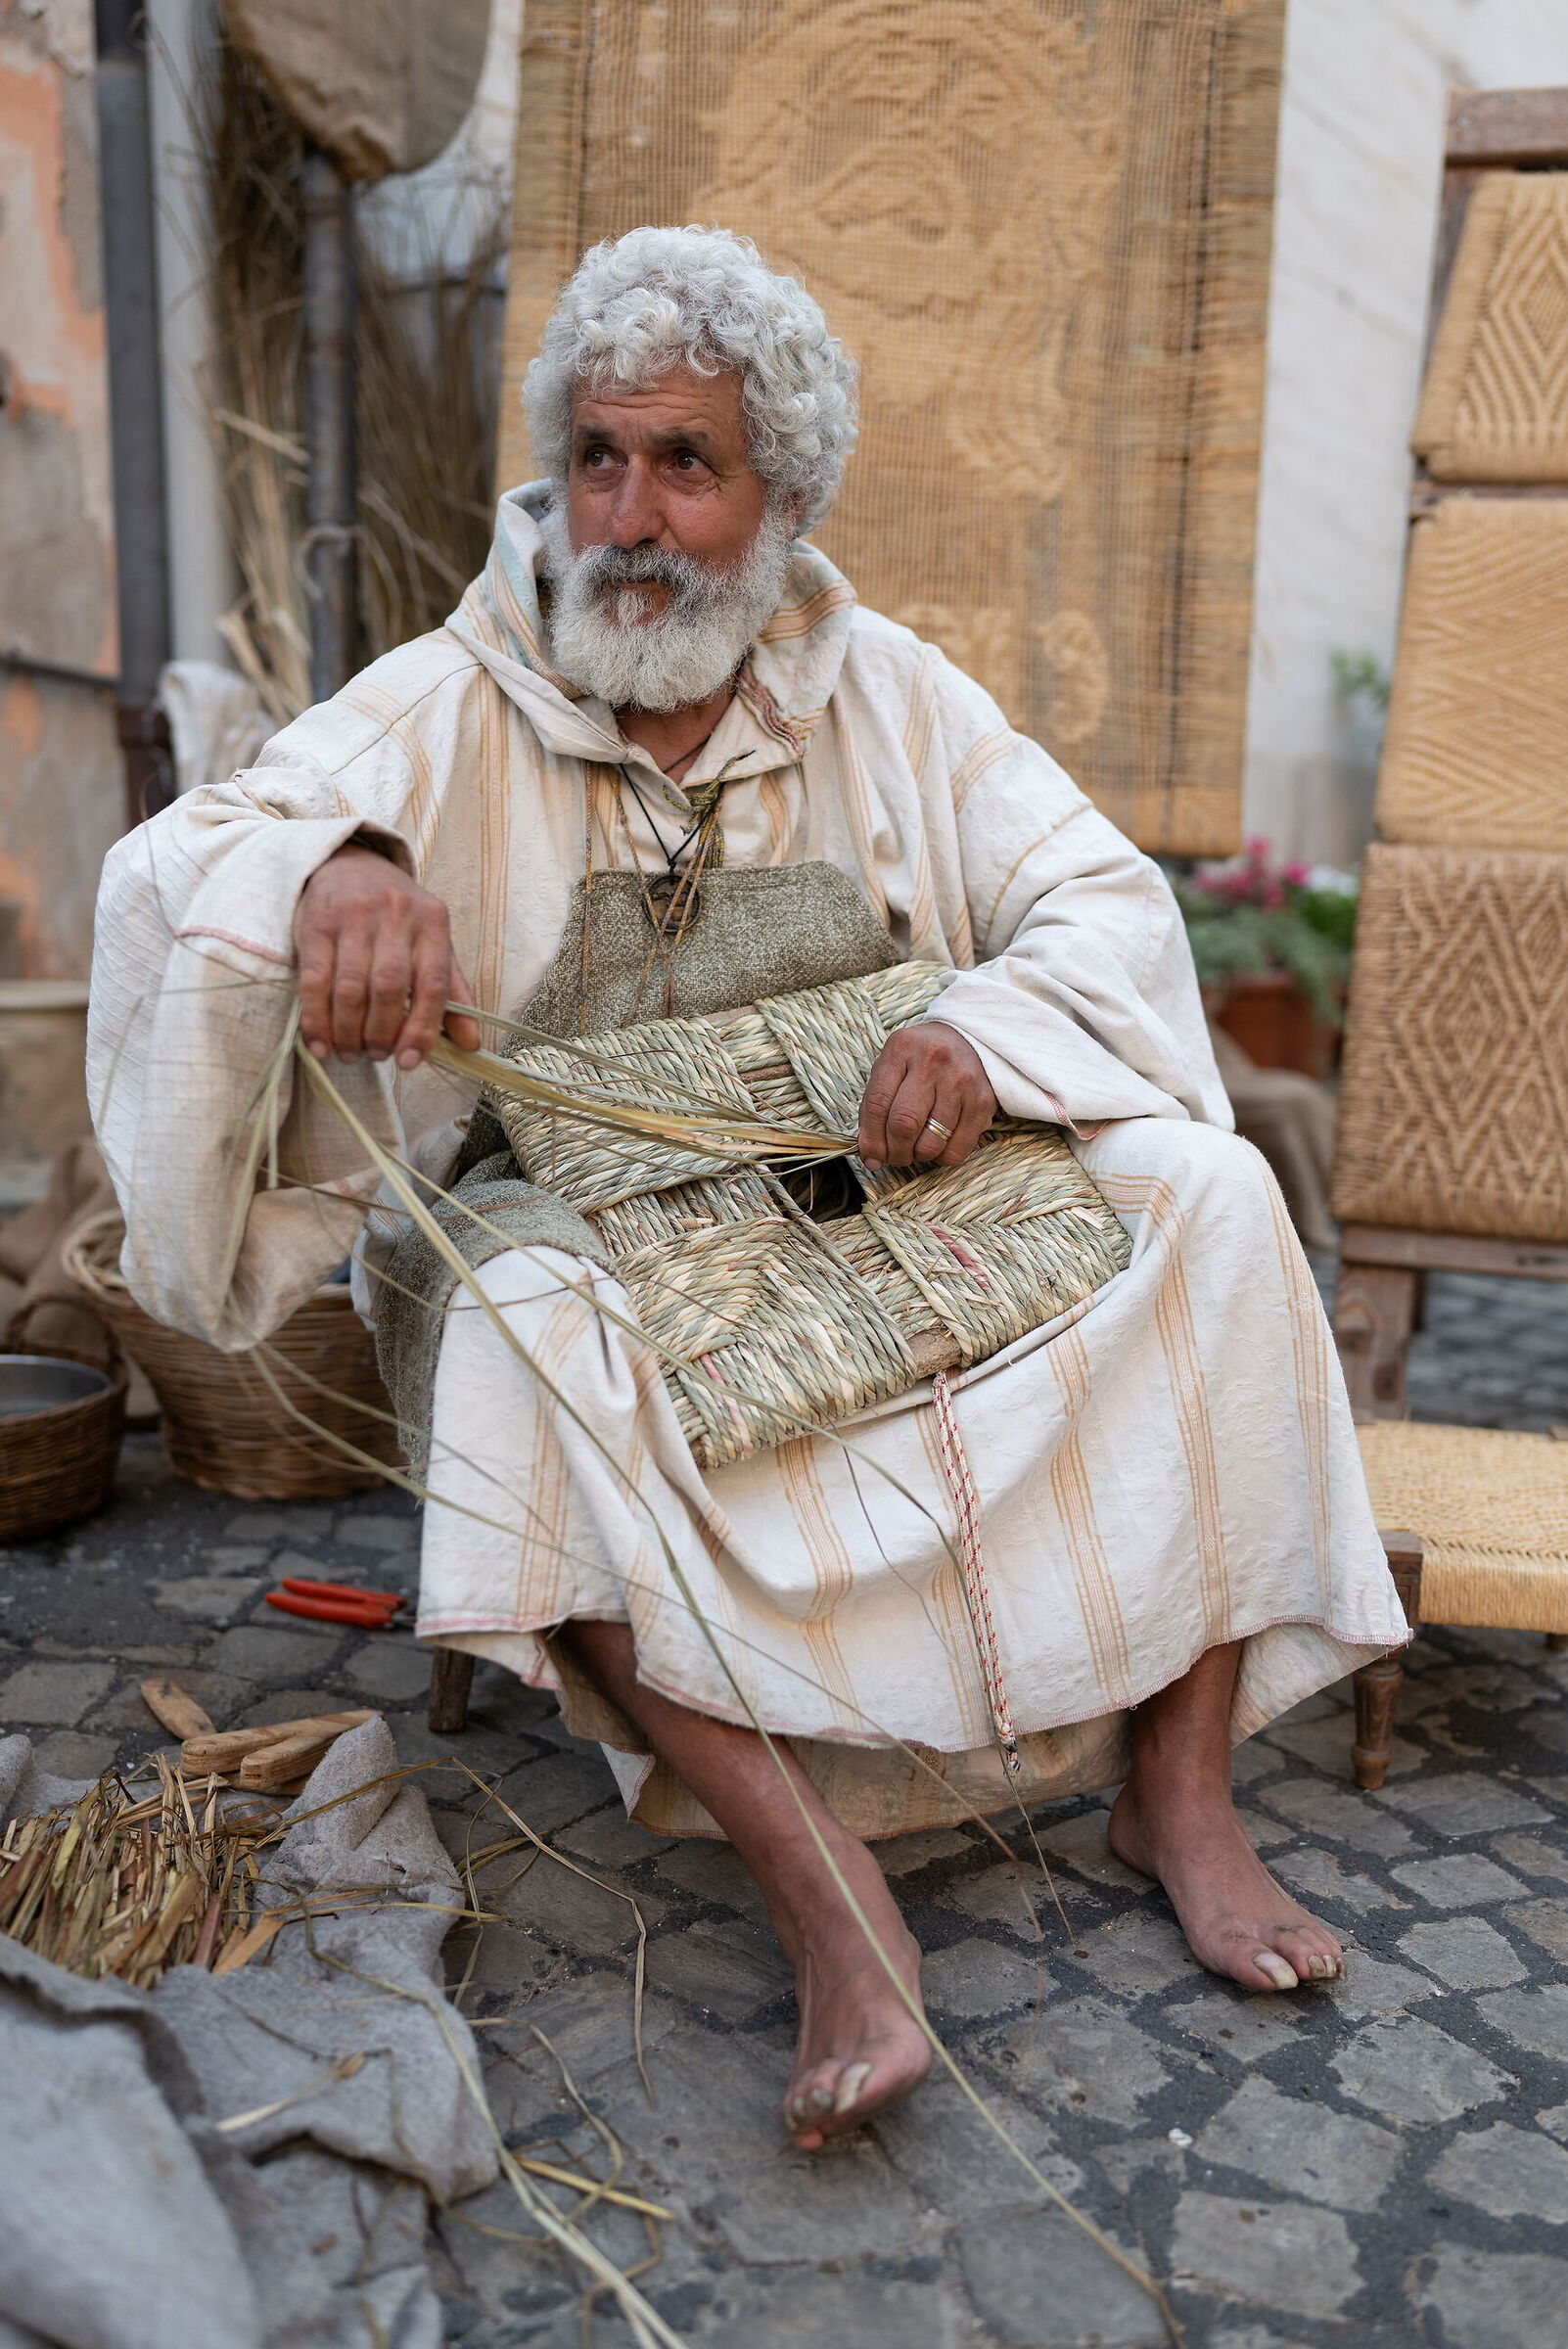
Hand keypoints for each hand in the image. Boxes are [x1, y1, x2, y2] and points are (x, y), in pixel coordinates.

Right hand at [293, 843, 480, 1069]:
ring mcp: (353, 917)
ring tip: (351, 1053)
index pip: (433, 984)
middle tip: (376, 1055)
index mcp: (433, 922)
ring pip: (351, 988)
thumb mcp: (432, 943)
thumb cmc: (396, 917)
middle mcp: (395, 915)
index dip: (422, 1029)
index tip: (408, 1061)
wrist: (349, 865)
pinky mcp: (316, 923)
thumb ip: (452, 992)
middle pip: (389, 988)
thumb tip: (470, 1044)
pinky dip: (317, 1020)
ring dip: (349, 1032)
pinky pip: (315, 981)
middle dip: (381, 1033)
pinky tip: (320, 1044)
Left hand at [857, 1021, 995, 1170]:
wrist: (970, 1040)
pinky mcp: (982, 1101)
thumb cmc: (922, 1059)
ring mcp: (960, 1081)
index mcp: (901, 1048)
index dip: (870, 1139)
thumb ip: (875, 1104)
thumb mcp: (893, 1066)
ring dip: (918, 1156)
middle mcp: (931, 1061)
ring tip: (916, 1151)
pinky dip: (942, 1158)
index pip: (877, 1103)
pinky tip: (938, 1147)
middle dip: (894, 1152)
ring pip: (931, 1142)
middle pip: (903, 1124)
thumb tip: (870, 1154)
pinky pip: (958, 1149)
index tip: (871, 1157)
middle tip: (895, 1157)